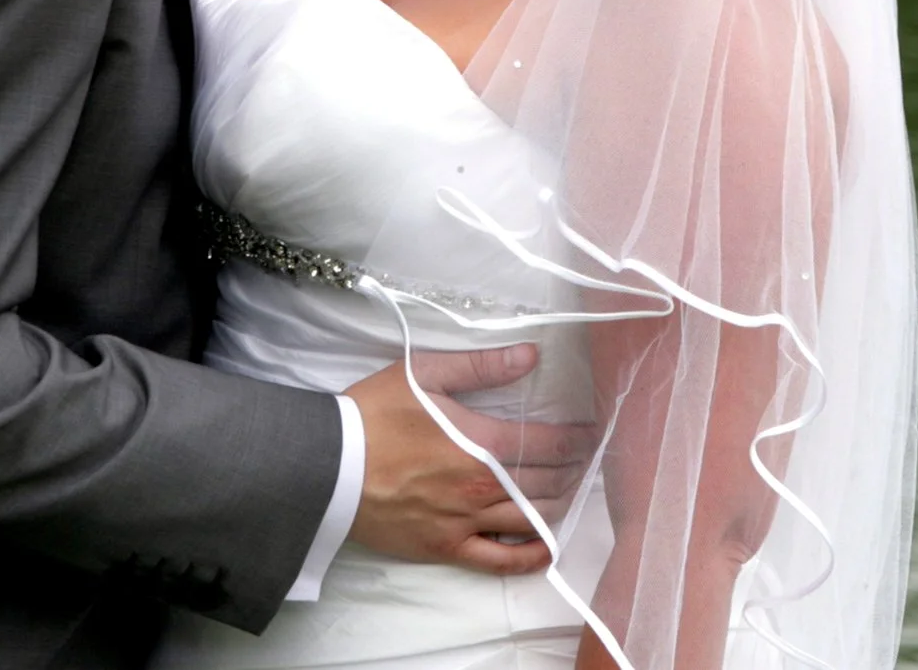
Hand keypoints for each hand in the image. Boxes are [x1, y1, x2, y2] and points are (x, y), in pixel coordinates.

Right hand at [344, 344, 594, 575]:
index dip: (578, 439)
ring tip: (567, 490)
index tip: (590, 433)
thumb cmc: (375, 415)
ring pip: (533, 521)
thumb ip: (482, 366)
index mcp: (481, 444)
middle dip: (573, 470)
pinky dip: (530, 557)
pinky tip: (546, 547)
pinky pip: (500, 561)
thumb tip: (530, 355)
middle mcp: (482, 489)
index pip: (551, 445)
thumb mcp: (425, 374)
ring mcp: (465, 523)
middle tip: (582, 458)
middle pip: (549, 484)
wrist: (327, 466)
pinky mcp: (446, 548)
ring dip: (559, 505)